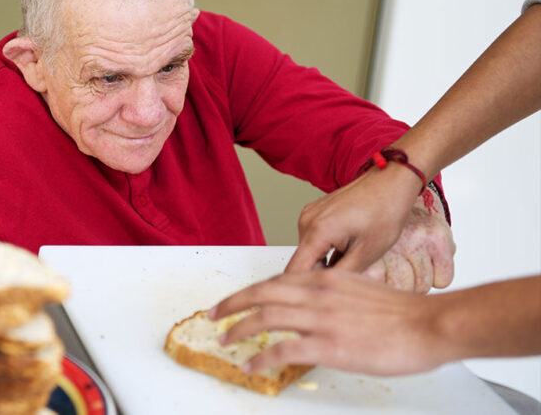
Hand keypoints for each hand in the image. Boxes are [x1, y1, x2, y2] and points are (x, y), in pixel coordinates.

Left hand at [209, 269, 449, 375]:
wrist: (431, 325)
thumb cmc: (403, 312)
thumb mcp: (363, 288)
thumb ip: (335, 292)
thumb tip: (318, 303)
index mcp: (326, 279)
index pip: (276, 281)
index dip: (250, 291)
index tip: (234, 301)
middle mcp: (318, 293)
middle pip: (262, 294)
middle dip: (232, 304)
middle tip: (213, 315)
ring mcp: (322, 319)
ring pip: (266, 318)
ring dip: (239, 329)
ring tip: (225, 340)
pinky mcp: (329, 345)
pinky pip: (283, 350)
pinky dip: (261, 357)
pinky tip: (251, 365)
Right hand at [287, 166, 454, 292]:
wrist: (391, 182)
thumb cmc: (385, 212)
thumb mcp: (367, 253)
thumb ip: (341, 277)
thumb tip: (326, 296)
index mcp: (317, 231)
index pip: (294, 273)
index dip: (301, 292)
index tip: (311, 306)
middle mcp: (306, 221)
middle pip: (300, 263)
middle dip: (316, 279)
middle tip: (342, 288)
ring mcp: (309, 215)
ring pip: (307, 253)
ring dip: (322, 265)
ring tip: (351, 265)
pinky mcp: (314, 213)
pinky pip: (313, 240)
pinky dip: (325, 251)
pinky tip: (347, 250)